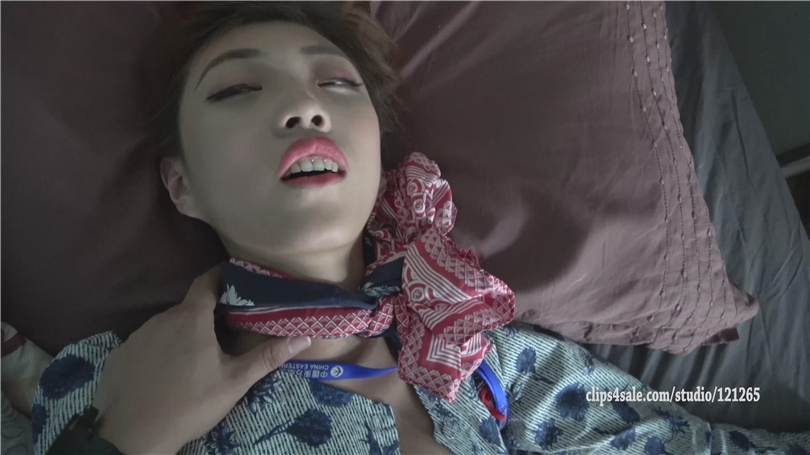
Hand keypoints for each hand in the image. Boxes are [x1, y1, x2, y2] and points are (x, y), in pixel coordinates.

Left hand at [91, 264, 311, 453]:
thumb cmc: (190, 405)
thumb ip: (267, 357)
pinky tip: (167, 372)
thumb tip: (305, 337)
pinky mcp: (120, 354)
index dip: (222, 276)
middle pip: (189, 307)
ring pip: (167, 325)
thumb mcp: (234, 382)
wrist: (132, 436)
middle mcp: (162, 319)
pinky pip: (146, 343)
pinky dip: (160, 350)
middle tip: (226, 329)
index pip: (207, 281)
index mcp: (191, 319)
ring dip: (183, 333)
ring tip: (197, 355)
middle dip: (207, 312)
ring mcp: (137, 336)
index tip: (237, 279)